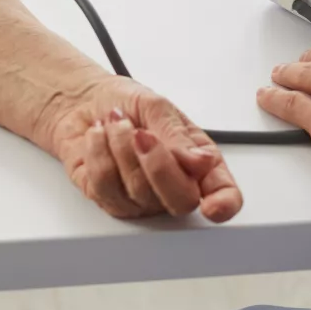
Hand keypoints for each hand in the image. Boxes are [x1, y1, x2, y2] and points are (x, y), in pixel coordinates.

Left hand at [38, 76, 242, 221]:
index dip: (224, 205)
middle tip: (142, 134)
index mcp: (199, 161)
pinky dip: (99, 153)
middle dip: (158, 166)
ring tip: (116, 123)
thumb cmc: (129, 103)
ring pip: (138, 192)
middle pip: (181, 202)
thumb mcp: (158, 107)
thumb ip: (178, 136)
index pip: (223, 194)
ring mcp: (141, 198)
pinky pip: (104, 188)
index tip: (213, 208)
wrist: (86, 101)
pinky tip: (99, 137)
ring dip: (120, 147)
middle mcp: (174, 185)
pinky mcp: (107, 199)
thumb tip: (200, 161)